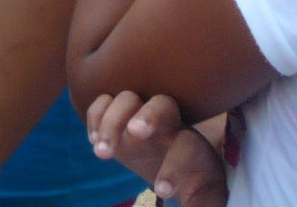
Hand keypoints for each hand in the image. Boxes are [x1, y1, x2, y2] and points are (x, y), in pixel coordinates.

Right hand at [86, 92, 228, 204]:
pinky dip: (96, 116)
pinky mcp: (118, 116)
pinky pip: (105, 101)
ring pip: (128, 99)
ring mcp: (141, 114)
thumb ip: (201, 204)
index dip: (175, 166)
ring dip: (111, 122)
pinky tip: (94, 140)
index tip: (161, 192)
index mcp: (193, 145)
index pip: (188, 145)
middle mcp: (169, 123)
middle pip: (162, 105)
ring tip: (102, 152)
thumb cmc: (192, 182)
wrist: (175, 164)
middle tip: (133, 134)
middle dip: (148, 116)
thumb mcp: (203, 195)